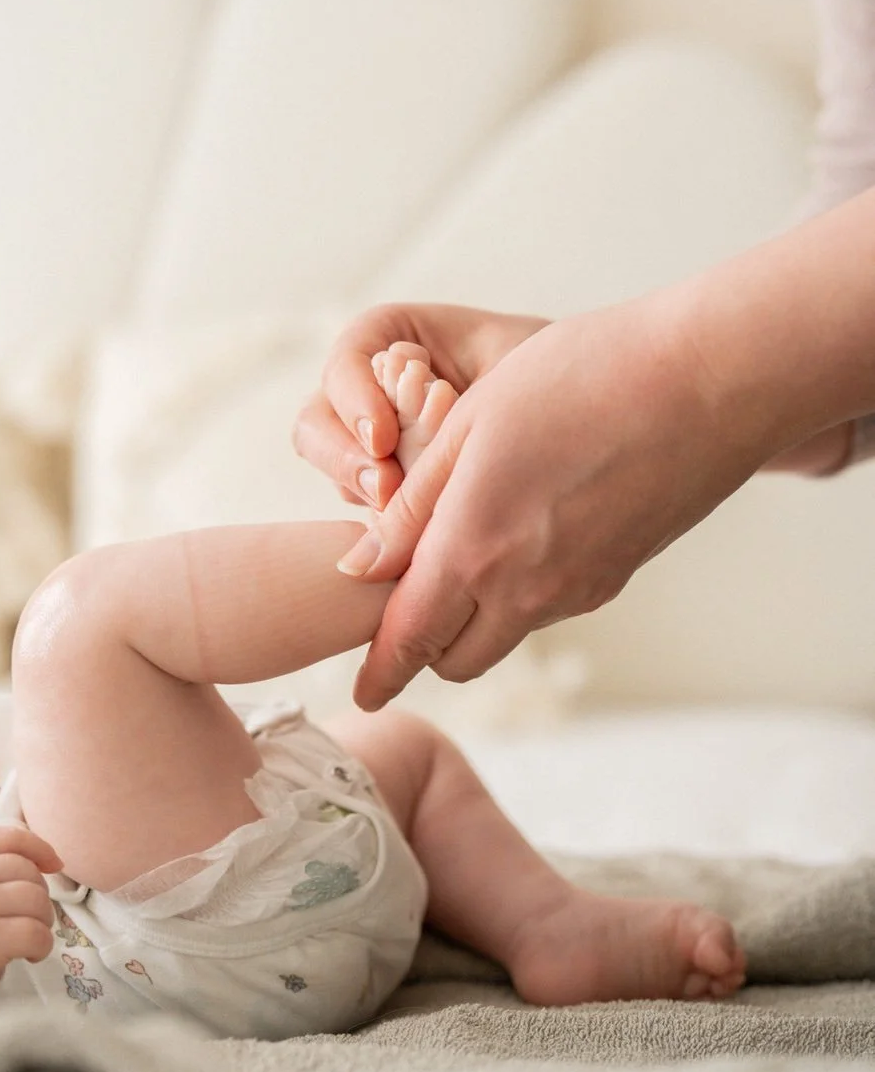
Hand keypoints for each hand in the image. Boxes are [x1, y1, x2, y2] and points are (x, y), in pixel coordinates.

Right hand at [292, 302, 548, 509]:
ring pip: (332, 470)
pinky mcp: (385, 489)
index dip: (354, 398)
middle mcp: (369, 391)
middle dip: (344, 457)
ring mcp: (370, 444)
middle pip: (317, 421)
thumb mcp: (516, 362)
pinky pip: (362, 507)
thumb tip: (430, 422)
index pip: (347, 360)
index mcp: (392, 337)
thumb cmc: (551, 373)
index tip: (384, 435)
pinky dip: (382, 520)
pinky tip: (417, 534)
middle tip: (385, 489)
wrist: (582, 415)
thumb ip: (468, 392)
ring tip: (398, 514)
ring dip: (358, 491)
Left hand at [342, 293, 777, 708]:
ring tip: (466, 541)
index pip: (410, 642)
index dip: (379, 675)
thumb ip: (412, 506)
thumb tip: (362, 568)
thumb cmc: (581, 377)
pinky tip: (526, 525)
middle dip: (423, 646)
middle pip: (455, 659)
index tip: (362, 695)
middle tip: (405, 595)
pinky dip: (520, 593)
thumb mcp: (471, 424)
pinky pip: (549, 609)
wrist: (709, 380)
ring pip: (503, 635)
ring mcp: (579, 590)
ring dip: (473, 616)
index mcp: (476, 547)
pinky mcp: (616, 578)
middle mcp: (527, 588)